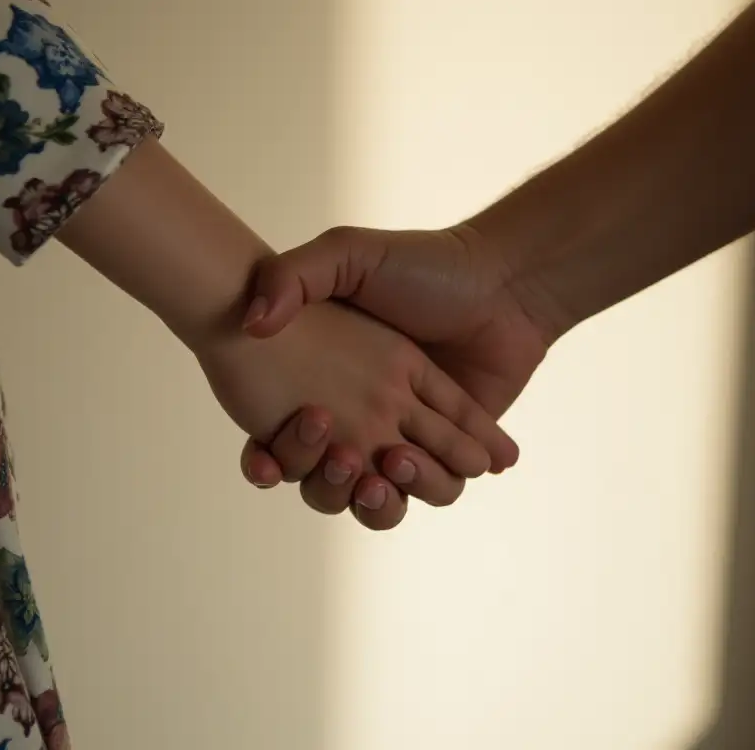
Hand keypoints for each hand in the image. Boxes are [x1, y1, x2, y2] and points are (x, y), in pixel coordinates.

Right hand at [193, 295, 519, 494]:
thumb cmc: (423, 265)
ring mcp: (409, 439)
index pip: (285, 441)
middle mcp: (364, 418)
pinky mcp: (451, 454)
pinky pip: (426, 494)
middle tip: (343, 456)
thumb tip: (252, 324)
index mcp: (333, 384)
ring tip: (389, 461)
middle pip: (324, 484)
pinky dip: (418, 489)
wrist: (502, 283)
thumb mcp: (347, 254)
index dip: (270, 461)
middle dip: (325, 485)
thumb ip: (290, 276)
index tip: (266, 456)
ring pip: (374, 501)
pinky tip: (411, 459)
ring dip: (373, 497)